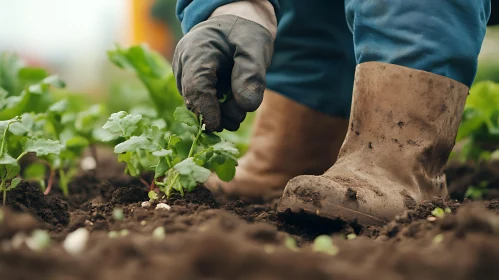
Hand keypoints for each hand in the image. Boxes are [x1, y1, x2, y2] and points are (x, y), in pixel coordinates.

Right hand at [173, 15, 273, 131]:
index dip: (206, 110)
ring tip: (239, 100)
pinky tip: (230, 99)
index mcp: (196, 50)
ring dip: (220, 111)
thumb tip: (246, 107)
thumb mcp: (255, 48)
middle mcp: (183, 63)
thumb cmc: (245, 33)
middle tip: (239, 116)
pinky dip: (217, 107)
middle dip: (218, 114)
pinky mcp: (188, 84)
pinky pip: (200, 103)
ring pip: (197, 104)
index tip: (219, 126)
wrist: (233, 22)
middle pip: (194, 99)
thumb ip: (252, 75)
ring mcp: (183, 75)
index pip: (196, 87)